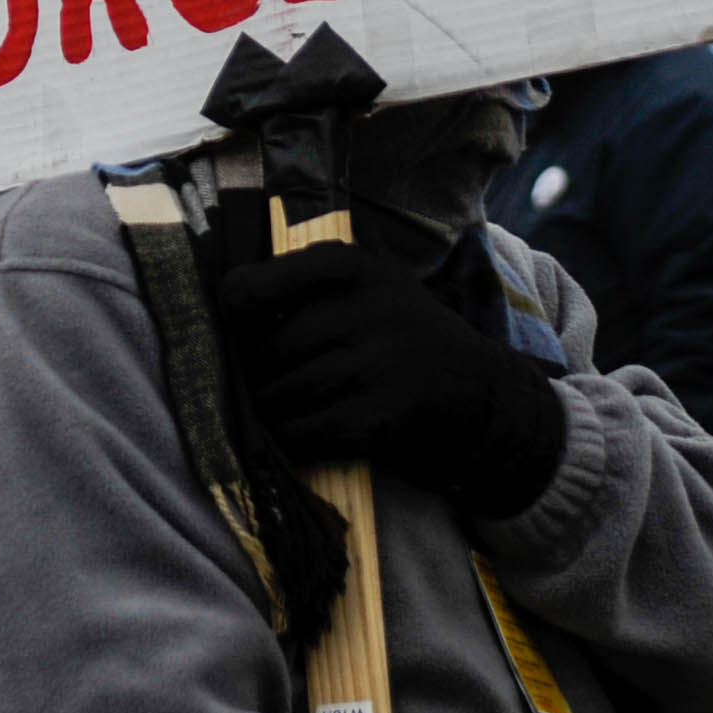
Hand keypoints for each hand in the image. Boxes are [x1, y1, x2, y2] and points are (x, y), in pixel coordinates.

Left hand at [215, 241, 568, 522]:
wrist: (487, 401)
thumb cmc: (412, 342)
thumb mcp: (380, 286)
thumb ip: (315, 280)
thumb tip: (225, 295)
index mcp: (357, 267)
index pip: (257, 285)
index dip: (233, 311)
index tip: (230, 327)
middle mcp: (368, 308)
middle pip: (268, 349)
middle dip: (253, 376)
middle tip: (251, 389)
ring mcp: (378, 364)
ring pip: (282, 394)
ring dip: (267, 414)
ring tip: (269, 418)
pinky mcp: (382, 418)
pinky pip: (306, 433)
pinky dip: (290, 444)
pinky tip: (293, 445)